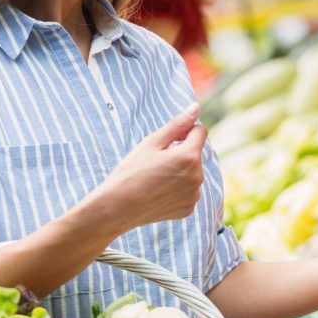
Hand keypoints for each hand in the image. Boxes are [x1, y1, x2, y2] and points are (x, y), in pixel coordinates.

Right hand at [91, 102, 207, 232]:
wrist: (117, 207)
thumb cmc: (131, 171)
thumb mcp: (152, 142)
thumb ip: (178, 124)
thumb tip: (196, 108)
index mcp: (189, 156)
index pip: (200, 131)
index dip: (184, 132)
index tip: (168, 140)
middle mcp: (197, 177)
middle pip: (195, 153)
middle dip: (181, 152)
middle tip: (155, 161)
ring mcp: (193, 195)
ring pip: (192, 172)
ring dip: (180, 170)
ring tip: (155, 177)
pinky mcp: (188, 208)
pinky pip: (187, 190)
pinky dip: (177, 188)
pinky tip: (158, 191)